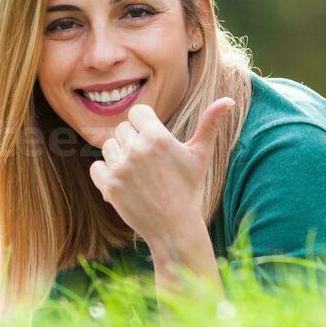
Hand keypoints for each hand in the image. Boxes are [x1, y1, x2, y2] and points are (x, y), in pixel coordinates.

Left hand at [88, 98, 234, 249]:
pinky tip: (125, 183)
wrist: (174, 227)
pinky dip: (107, 174)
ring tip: (138, 173)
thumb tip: (228, 100)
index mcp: (157, 136)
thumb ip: (210, 123)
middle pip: (122, 129)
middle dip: (133, 141)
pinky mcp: (109, 185)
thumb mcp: (201, 155)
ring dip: (120, 156)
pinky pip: (97, 167)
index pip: (137, 112)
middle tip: (149, 162)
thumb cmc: (188, 188)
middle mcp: (137, 149)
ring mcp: (120, 168)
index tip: (153, 140)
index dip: (144, 124)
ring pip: (109, 146)